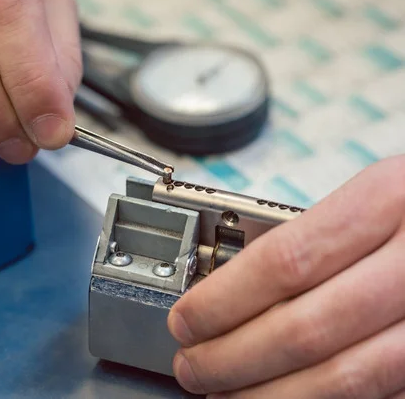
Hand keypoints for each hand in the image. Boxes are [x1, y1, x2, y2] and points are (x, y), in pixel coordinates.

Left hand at [168, 155, 404, 397]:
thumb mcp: (377, 193)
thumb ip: (314, 236)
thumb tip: (235, 286)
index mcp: (390, 200)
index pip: (285, 261)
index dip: (224, 299)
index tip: (186, 318)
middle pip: (305, 327)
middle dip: (233, 356)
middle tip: (193, 365)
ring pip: (346, 377)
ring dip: (271, 395)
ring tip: (224, 394)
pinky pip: (381, 394)